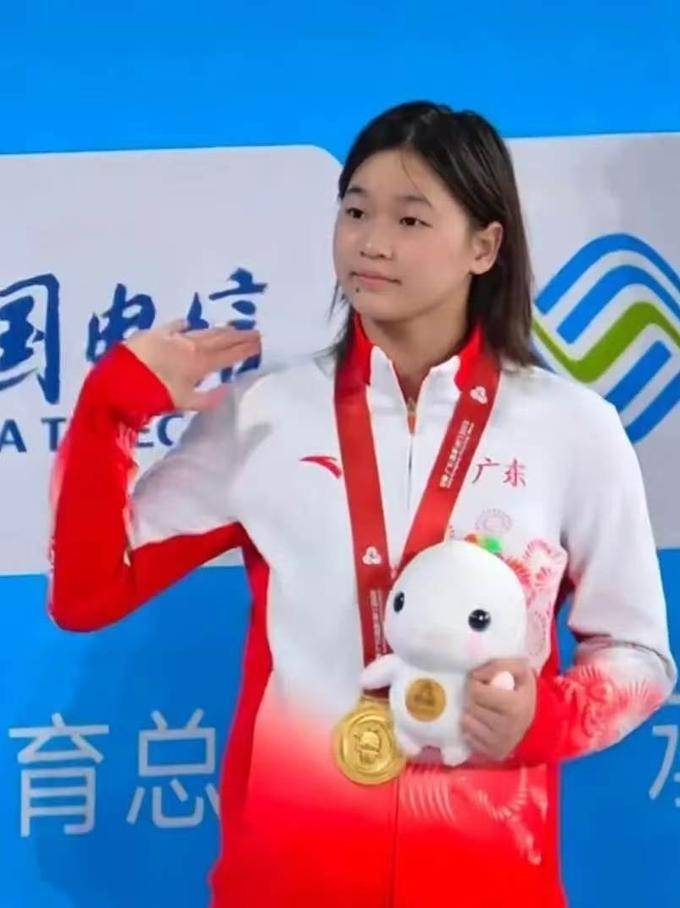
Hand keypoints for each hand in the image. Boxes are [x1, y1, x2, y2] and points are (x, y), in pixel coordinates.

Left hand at [124, 320, 260, 410]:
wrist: (118, 379)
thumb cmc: (152, 395)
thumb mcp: (182, 403)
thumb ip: (207, 399)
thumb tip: (226, 390)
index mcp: (201, 364)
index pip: (230, 355)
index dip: (247, 349)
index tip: (262, 343)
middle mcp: (191, 347)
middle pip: (221, 339)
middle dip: (240, 336)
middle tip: (255, 332)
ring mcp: (174, 338)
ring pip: (203, 331)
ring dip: (219, 330)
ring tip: (232, 328)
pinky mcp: (156, 334)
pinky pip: (175, 326)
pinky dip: (185, 325)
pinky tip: (188, 323)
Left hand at [462, 659, 536, 761]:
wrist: (536, 720)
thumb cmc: (522, 690)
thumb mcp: (519, 669)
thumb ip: (499, 665)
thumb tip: (476, 674)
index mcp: (515, 706)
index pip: (476, 691)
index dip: (474, 682)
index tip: (481, 681)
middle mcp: (508, 729)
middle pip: (470, 707)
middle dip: (471, 697)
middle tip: (481, 694)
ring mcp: (501, 744)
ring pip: (466, 723)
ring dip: (470, 712)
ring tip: (482, 708)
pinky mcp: (493, 754)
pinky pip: (468, 738)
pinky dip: (471, 729)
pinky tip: (482, 723)